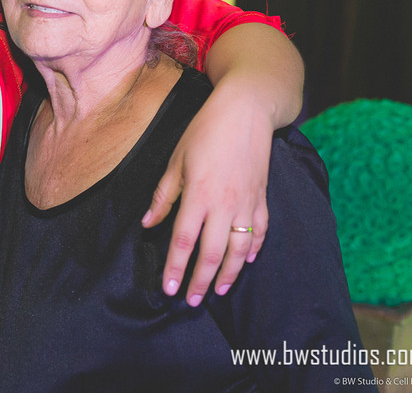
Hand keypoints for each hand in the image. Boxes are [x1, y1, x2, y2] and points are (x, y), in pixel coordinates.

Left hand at [141, 88, 271, 305]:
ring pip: (239, 251)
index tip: (167, 288)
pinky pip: (260, 233)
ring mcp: (248, 205)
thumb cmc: (206, 131)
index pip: (183, 241)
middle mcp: (225, 206)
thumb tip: (149, 222)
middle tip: (190, 301)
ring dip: (229, 274)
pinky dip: (254, 250)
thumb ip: (164, 195)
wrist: (247, 111)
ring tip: (219, 291)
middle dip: (200, 281)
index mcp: (199, 196)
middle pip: (212, 254)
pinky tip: (247, 262)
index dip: (174, 267)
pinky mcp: (262, 199)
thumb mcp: (176, 159)